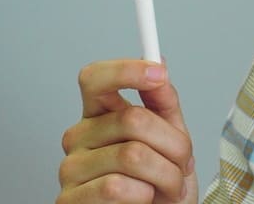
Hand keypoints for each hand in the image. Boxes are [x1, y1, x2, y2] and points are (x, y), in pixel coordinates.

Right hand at [57, 59, 197, 203]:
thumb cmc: (159, 182)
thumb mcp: (170, 137)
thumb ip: (163, 101)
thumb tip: (157, 62)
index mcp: (99, 115)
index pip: (95, 79)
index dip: (125, 71)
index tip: (158, 74)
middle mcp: (78, 137)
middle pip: (133, 119)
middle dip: (174, 144)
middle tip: (184, 163)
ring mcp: (70, 169)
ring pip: (132, 155)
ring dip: (166, 175)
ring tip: (169, 186)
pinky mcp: (69, 200)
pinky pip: (117, 187)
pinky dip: (145, 195)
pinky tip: (145, 200)